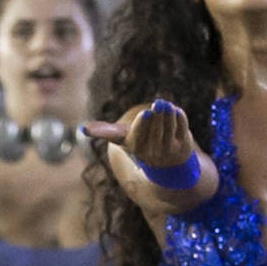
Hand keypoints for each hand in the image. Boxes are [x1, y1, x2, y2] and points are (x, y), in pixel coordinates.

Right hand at [86, 98, 210, 216]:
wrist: (164, 162)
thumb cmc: (139, 143)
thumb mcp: (122, 138)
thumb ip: (105, 131)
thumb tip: (83, 129)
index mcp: (135, 147)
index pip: (139, 134)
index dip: (143, 123)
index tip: (147, 113)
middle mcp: (152, 152)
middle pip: (156, 126)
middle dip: (158, 113)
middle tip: (159, 103)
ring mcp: (168, 149)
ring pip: (169, 124)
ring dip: (168, 112)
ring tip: (165, 105)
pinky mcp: (183, 145)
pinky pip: (182, 125)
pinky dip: (179, 116)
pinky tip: (174, 112)